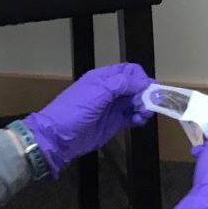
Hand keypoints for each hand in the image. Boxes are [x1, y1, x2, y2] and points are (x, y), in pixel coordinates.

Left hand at [22, 63, 152, 171]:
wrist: (59, 138)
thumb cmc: (74, 111)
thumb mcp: (98, 92)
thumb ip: (121, 84)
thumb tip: (143, 82)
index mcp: (104, 78)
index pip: (129, 70)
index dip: (140, 78)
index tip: (147, 89)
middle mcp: (110, 90)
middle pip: (135, 86)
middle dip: (145, 93)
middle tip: (148, 104)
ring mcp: (113, 107)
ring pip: (136, 101)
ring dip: (144, 106)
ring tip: (143, 114)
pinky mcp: (115, 122)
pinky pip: (132, 116)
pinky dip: (139, 118)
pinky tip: (139, 121)